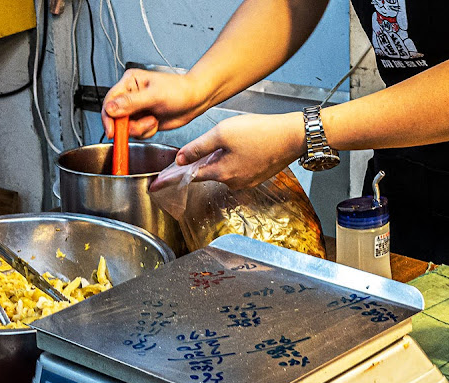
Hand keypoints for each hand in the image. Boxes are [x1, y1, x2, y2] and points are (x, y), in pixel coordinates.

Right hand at [102, 69, 205, 138]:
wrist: (195, 100)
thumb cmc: (180, 90)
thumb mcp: (154, 95)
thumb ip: (131, 103)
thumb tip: (111, 108)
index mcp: (130, 82)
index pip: (109, 101)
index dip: (108, 118)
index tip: (112, 131)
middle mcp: (130, 96)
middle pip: (116, 117)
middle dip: (129, 125)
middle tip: (142, 125)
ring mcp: (136, 110)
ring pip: (126, 127)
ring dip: (140, 129)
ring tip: (153, 120)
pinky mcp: (143, 120)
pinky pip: (137, 133)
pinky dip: (146, 132)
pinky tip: (156, 123)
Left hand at [172, 112, 305, 189]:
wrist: (292, 136)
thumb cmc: (260, 132)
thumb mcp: (222, 134)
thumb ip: (198, 148)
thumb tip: (180, 160)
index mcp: (221, 174)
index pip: (188, 177)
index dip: (171, 177)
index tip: (156, 185)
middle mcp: (233, 183)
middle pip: (207, 172)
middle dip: (205, 158)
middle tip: (218, 137)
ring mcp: (247, 181)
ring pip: (224, 169)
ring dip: (222, 156)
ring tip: (237, 136)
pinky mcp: (258, 176)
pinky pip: (238, 168)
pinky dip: (236, 157)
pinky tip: (246, 143)